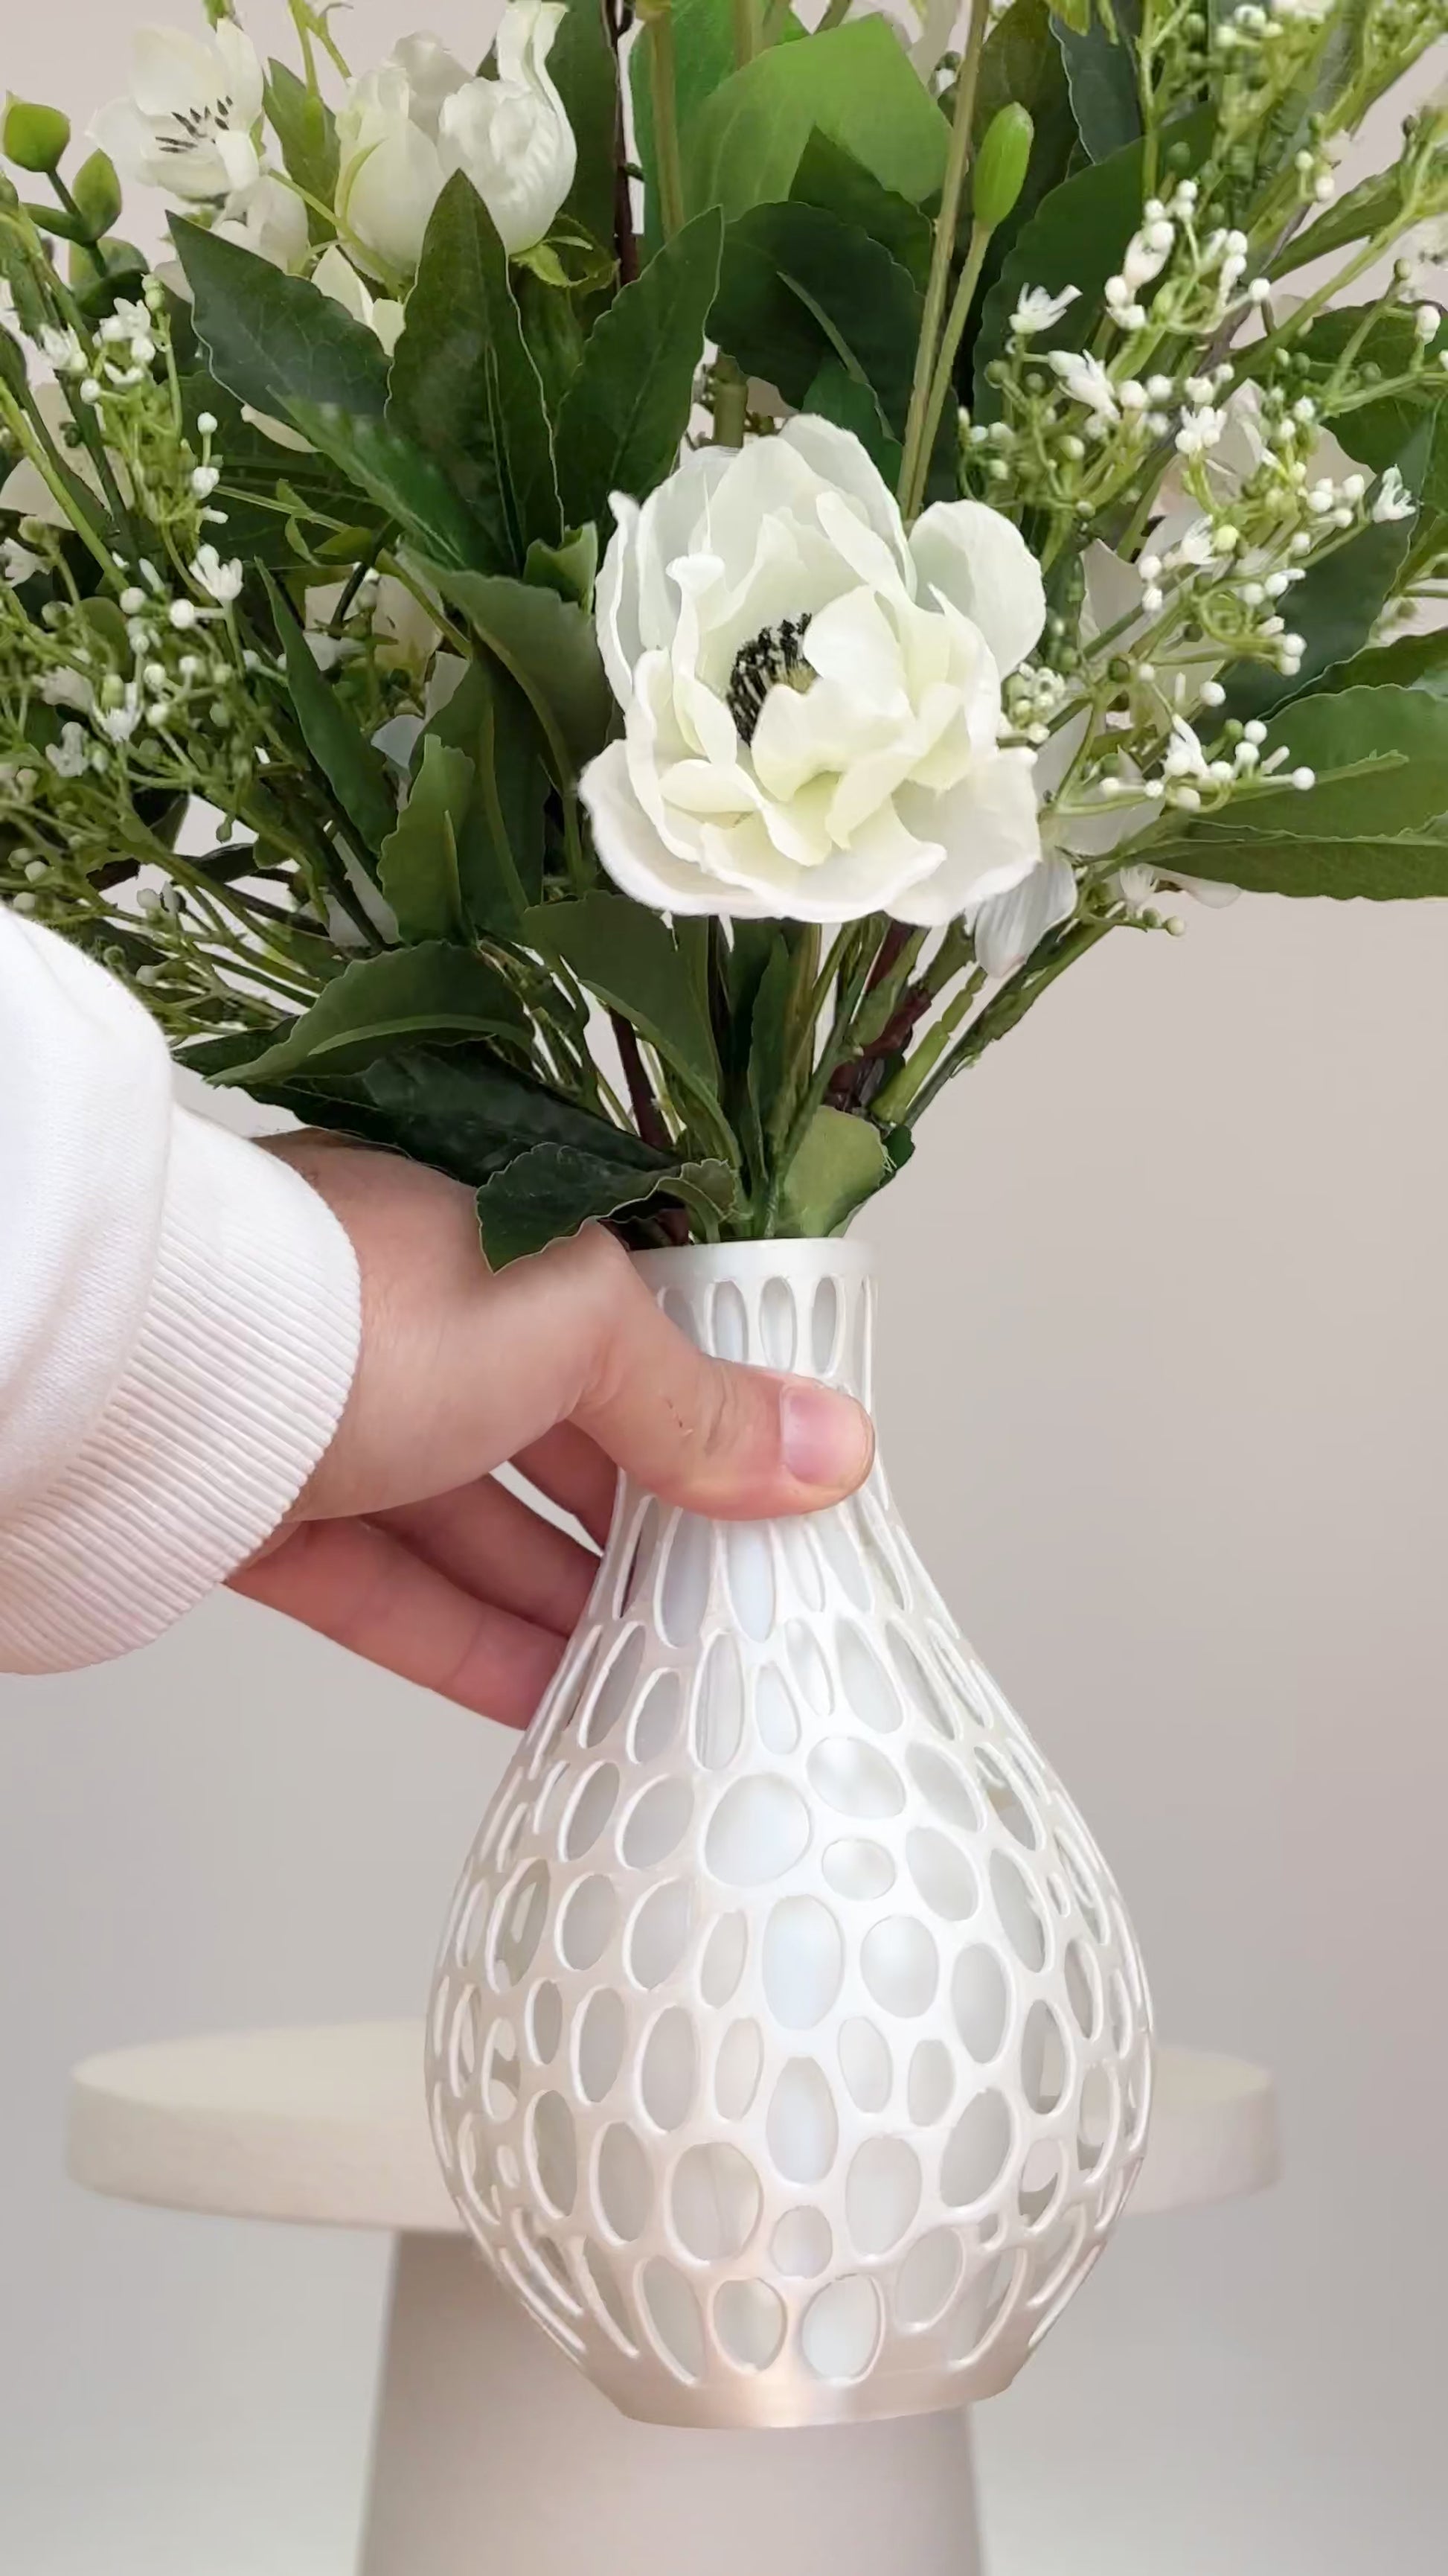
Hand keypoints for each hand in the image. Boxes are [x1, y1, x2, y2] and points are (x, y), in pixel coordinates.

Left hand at [230, 1140, 873, 1725]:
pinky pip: (398, 1595)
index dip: (703, 1408)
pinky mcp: (272, 1516)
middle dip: (645, 1522)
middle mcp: (411, 1310)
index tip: (776, 1489)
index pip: (623, 1324)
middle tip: (731, 1604)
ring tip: (661, 1678)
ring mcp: (337, 1415)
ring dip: (568, 1604)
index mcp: (488, 1225)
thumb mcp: (573, 1328)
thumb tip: (826, 1446)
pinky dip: (474, 1647)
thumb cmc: (357, 1299)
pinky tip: (551, 1703)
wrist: (145, 1374)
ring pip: (477, 1525)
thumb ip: (695, 1401)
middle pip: (556, 1433)